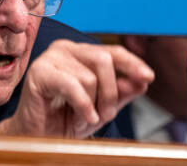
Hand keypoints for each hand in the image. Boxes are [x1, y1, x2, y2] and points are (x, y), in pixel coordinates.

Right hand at [0, 39, 153, 137]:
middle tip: (106, 115)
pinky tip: (85, 117)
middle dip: (111, 92)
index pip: (112, 51)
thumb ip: (120, 92)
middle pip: (104, 60)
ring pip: (89, 77)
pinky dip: (83, 105)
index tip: (148, 77)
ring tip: (86, 118)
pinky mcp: (39, 72)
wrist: (37, 137)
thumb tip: (142, 80)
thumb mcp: (100, 107)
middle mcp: (65, 49)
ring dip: (93, 105)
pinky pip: (72, 85)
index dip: (132, 63)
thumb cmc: (64, 119)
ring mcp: (50, 58)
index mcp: (79, 52)